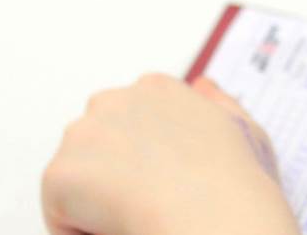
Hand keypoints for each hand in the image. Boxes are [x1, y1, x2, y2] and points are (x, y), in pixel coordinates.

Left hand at [42, 74, 299, 234]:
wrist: (215, 217)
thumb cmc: (236, 183)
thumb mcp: (246, 131)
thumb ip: (219, 104)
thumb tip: (202, 85)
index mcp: (157, 89)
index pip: (131, 121)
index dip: (147, 160)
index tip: (170, 183)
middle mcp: (113, 101)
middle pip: (96, 148)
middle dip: (115, 178)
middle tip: (152, 206)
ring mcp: (82, 135)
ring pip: (77, 184)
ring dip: (99, 206)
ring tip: (142, 218)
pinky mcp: (60, 174)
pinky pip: (61, 216)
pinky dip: (85, 231)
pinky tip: (124, 228)